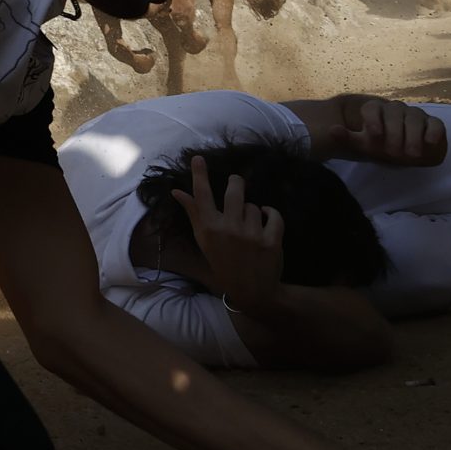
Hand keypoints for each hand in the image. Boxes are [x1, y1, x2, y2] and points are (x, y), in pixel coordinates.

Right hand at [172, 155, 282, 309]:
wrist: (253, 291)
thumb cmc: (224, 263)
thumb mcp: (204, 241)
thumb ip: (194, 213)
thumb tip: (177, 191)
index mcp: (209, 229)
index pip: (202, 196)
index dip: (200, 175)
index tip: (198, 158)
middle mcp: (228, 229)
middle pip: (234, 190)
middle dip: (236, 183)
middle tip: (236, 183)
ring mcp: (251, 235)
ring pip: (254, 206)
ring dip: (253, 212)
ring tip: (250, 227)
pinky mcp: (271, 241)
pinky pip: (273, 214)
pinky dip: (272, 216)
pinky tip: (266, 224)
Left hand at [330, 96, 446, 166]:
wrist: (410, 155)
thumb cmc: (384, 147)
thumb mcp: (365, 145)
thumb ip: (348, 138)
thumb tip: (332, 130)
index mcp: (377, 112)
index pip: (372, 108)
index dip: (373, 120)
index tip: (375, 135)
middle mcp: (396, 109)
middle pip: (395, 113)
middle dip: (395, 133)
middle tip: (395, 153)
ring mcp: (415, 114)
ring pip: (415, 118)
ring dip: (413, 136)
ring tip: (412, 154)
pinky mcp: (434, 123)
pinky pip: (435, 123)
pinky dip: (433, 132)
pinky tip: (430, 142)